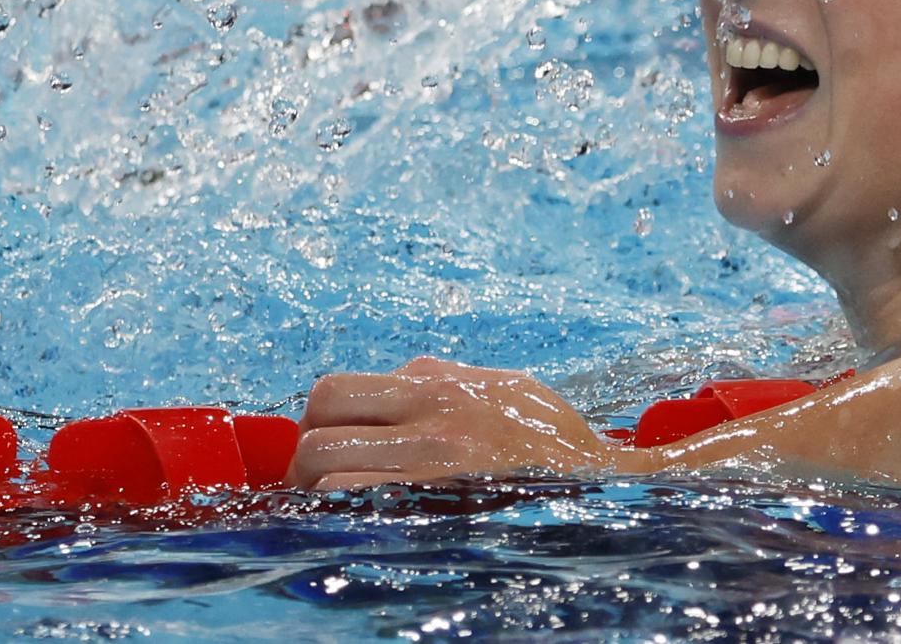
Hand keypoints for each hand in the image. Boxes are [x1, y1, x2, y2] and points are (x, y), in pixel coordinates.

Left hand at [287, 356, 622, 490]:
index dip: (316, 418)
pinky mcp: (437, 505)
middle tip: (319, 478)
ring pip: (326, 479)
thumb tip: (400, 379)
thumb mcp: (497, 384)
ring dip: (319, 494)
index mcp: (436, 386)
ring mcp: (430, 467)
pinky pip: (358, 510)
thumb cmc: (548, 433)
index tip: (329, 437)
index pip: (334, 391)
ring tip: (337, 504)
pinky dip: (345, 516)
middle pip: (317, 435)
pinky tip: (361, 521)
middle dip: (305, 460)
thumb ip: (443, 378)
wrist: (595, 474)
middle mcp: (427, 421)